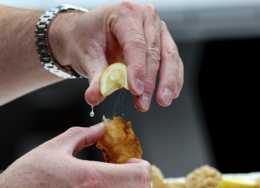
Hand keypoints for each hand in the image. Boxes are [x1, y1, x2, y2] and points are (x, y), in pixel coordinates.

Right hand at [0, 123, 151, 187]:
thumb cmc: (24, 183)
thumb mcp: (53, 149)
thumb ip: (81, 135)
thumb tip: (99, 128)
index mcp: (90, 179)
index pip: (137, 176)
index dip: (144, 167)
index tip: (136, 161)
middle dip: (144, 184)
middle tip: (134, 173)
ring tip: (121, 186)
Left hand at [50, 1, 183, 111]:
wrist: (87, 34)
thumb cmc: (87, 37)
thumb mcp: (86, 56)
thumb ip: (95, 77)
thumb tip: (95, 96)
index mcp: (125, 13)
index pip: (135, 43)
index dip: (138, 69)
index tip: (136, 89)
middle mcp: (145, 17)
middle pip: (154, 52)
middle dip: (150, 81)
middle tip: (143, 102)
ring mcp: (157, 29)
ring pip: (169, 56)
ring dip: (166, 82)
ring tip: (162, 101)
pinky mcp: (162, 42)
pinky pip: (173, 60)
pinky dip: (173, 78)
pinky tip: (171, 93)